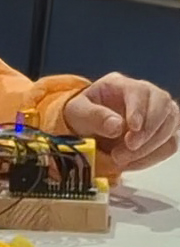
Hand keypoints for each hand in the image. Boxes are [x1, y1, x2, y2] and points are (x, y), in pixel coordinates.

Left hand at [64, 73, 179, 170]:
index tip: (133, 128)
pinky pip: (169, 145)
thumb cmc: (82, 116)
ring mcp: (159, 113)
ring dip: (149, 148)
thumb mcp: (77, 113)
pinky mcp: (164, 132)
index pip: (141, 91)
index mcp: (121, 84)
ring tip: (121, 158)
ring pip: (169, 128)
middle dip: (147, 132)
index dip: (139, 109)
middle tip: (128, 147)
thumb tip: (117, 125)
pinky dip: (153, 157)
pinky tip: (131, 162)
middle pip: (163, 108)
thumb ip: (94, 117)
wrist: (87, 130)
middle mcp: (146, 95)